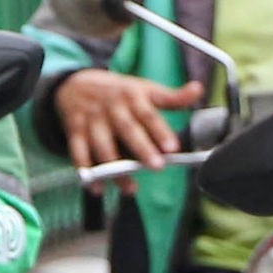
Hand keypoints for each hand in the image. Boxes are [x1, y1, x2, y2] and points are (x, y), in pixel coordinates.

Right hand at [52, 67, 203, 174]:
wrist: (75, 84)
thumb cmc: (119, 92)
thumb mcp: (145, 89)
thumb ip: (172, 97)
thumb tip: (198, 89)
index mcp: (132, 96)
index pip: (149, 114)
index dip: (160, 131)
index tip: (172, 147)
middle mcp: (112, 108)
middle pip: (127, 129)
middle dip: (141, 149)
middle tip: (157, 166)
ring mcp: (92, 120)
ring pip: (103, 145)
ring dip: (115, 168)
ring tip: (131, 189)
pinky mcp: (75, 131)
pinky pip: (78, 152)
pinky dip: (86, 171)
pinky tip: (97, 188)